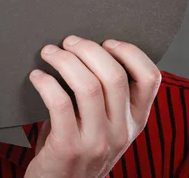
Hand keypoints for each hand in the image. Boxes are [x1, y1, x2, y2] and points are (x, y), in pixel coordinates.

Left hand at [25, 35, 160, 177]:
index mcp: (135, 121)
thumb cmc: (76, 148)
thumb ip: (105, 97)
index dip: (130, 52)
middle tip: (67, 41)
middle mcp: (121, 132)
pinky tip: (37, 77)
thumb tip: (85, 48)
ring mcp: (97, 142)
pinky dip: (45, 82)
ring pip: (87, 85)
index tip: (106, 41)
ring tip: (49, 53)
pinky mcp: (69, 148)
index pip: (151, 78)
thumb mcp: (103, 126)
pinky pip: (59, 103)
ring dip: (64, 60)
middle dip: (88, 48)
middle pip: (114, 75)